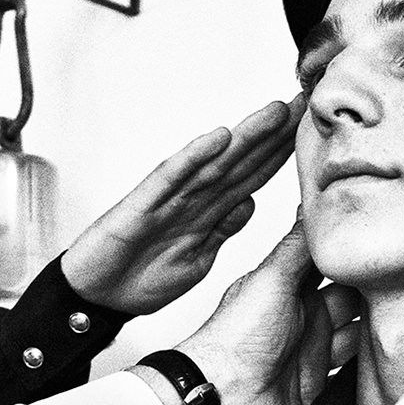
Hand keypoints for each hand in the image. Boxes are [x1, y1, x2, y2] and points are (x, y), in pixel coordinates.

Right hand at [59, 99, 298, 314]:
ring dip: (243, 137)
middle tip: (303, 104)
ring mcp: (165, 201)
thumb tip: (249, 204)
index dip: (280, 155)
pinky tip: (216, 138)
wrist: (94, 300)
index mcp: (205, 214)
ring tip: (274, 112)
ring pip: (212, 163)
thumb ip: (220, 231)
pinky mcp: (140, 207)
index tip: (309, 132)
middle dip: (272, 135)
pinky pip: (170, 179)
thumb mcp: (196, 261)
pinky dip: (192, 158)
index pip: (250, 178)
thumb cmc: (137, 280)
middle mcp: (189, 200)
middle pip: (238, 162)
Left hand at [175, 221, 365, 404]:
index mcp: (286, 285)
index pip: (324, 259)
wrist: (223, 399)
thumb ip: (296, 247)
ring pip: (354, 326)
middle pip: (348, 292)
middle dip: (373, 284)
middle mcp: (300, 313)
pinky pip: (349, 362)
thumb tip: (311, 207)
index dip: (349, 249)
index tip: (382, 232)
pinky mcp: (316, 377)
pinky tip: (390, 344)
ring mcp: (309, 345)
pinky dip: (368, 354)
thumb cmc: (236, 338)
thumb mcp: (271, 280)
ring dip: (376, 320)